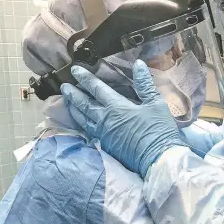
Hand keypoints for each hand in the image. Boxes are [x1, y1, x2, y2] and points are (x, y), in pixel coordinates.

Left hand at [62, 60, 184, 177]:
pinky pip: (89, 132)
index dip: (85, 78)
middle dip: (73, 94)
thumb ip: (145, 84)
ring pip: (83, 119)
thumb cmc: (159, 130)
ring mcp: (104, 134)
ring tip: (68, 102)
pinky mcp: (106, 146)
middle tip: (64, 86)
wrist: (157, 159)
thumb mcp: (156, 104)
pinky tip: (81, 122)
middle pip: (84, 104)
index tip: (75, 70)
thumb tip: (139, 64)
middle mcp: (105, 119)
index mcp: (117, 106)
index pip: (96, 89)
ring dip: (74, 109)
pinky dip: (82, 124)